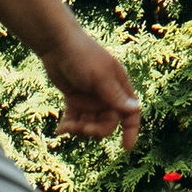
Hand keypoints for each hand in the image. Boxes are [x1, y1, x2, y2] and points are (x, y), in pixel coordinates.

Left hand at [46, 24, 141, 148]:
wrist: (57, 44)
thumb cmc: (83, 55)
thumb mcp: (100, 76)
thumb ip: (115, 95)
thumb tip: (135, 110)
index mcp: (118, 87)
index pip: (130, 112)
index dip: (131, 129)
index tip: (127, 147)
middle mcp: (106, 95)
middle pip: (108, 123)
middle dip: (96, 130)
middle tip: (83, 129)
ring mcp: (90, 98)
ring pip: (90, 124)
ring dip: (80, 129)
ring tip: (66, 128)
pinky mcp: (75, 100)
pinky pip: (75, 119)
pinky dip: (68, 126)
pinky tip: (59, 130)